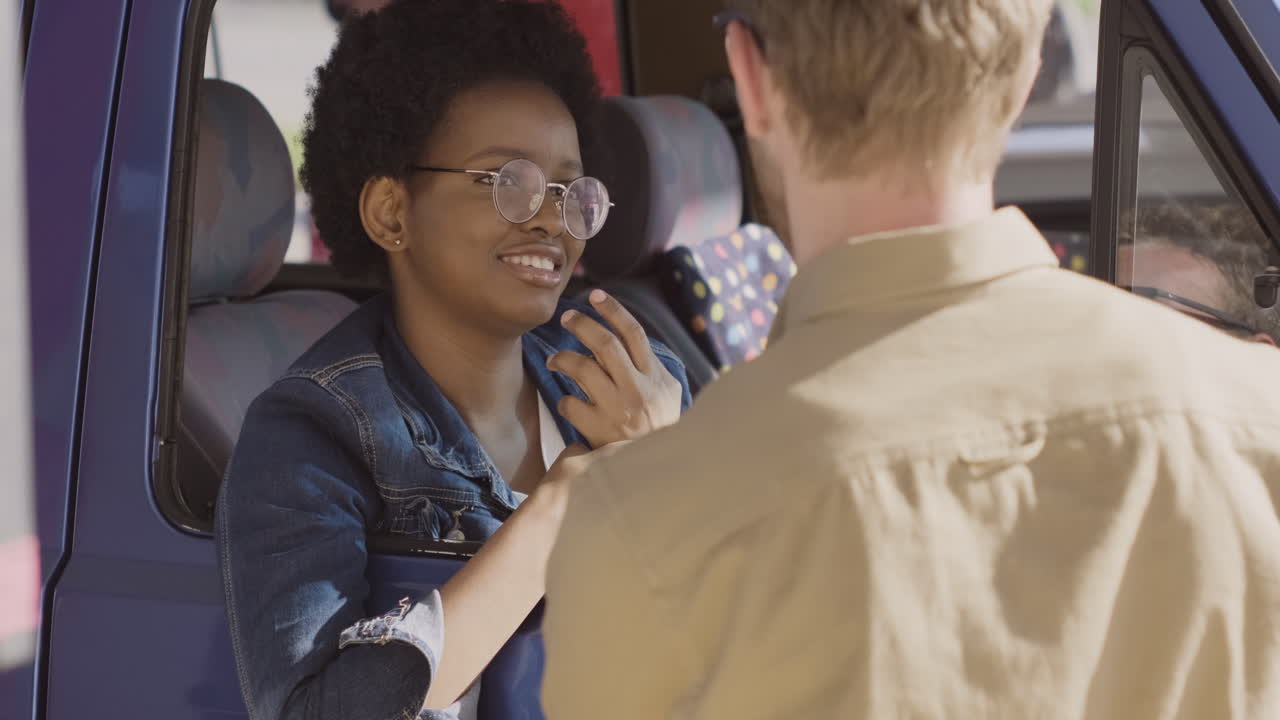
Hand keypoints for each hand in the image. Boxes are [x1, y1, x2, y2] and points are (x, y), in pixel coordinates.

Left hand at [547, 290, 682, 446]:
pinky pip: (571, 405)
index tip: (596, 295)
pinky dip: (565, 400)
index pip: (634, 333)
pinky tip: (567, 401)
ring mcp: (617, 410)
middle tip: (567, 317)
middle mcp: (637, 390)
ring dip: (564, 357)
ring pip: (583, 369)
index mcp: (655, 377)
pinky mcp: (598, 431)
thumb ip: (653, 366)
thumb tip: (631, 338)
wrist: (660, 471)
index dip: (613, 310)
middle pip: (605, 344)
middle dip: (582, 325)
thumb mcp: (669, 394)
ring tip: (556, 359)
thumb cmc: (662, 428)